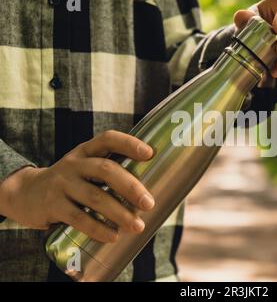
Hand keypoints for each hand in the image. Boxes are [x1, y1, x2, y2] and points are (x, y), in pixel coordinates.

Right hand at [0, 130, 154, 242]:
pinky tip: (113, 236)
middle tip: (149, 203)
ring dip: (119, 213)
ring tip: (137, 226)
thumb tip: (152, 189)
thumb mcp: (85, 168)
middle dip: (131, 187)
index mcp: (86, 151)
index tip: (150, 153)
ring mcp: (62, 183)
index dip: (129, 143)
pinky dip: (98, 228)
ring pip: (95, 197)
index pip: (108, 139)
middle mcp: (74, 164)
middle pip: (106, 170)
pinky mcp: (52, 205)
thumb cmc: (70, 181)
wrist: (25, 193)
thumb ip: (110, 172)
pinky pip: (78, 218)